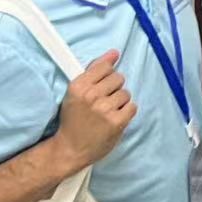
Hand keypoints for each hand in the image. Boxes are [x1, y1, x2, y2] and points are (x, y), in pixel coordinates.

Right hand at [51, 51, 135, 171]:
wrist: (69, 149)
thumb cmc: (73, 119)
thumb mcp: (76, 92)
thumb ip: (94, 70)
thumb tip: (114, 52)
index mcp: (78, 86)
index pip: (105, 67)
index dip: (106, 75)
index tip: (101, 86)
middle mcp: (91, 96)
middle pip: (118, 78)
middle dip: (113, 89)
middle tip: (103, 102)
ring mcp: (104, 109)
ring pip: (126, 93)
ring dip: (119, 102)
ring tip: (107, 112)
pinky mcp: (116, 122)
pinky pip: (132, 107)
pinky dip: (126, 112)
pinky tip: (114, 118)